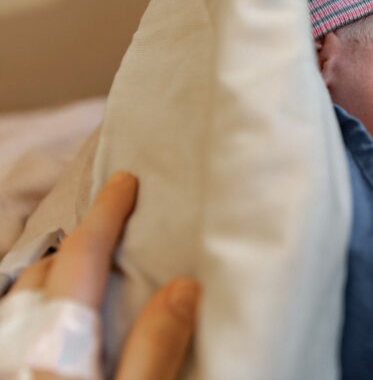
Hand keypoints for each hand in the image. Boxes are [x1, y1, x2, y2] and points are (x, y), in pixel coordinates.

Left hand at [10, 171, 199, 379]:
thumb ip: (156, 347)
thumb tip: (185, 286)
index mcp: (59, 343)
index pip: (81, 259)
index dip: (106, 215)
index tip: (125, 181)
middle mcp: (21, 345)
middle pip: (42, 272)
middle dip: (78, 242)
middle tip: (115, 228)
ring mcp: (8, 361)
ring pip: (20, 301)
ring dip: (53, 275)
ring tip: (87, 270)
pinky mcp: (10, 374)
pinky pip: (14, 329)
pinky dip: (36, 308)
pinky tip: (58, 323)